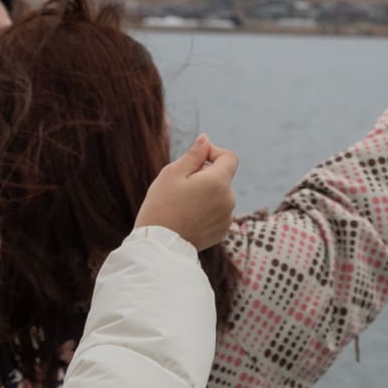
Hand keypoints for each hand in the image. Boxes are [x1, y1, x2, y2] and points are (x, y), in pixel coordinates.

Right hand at [134, 134, 238, 249]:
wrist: (158, 248)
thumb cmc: (161, 206)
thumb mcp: (172, 173)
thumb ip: (194, 154)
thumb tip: (206, 139)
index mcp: (219, 182)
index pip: (229, 157)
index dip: (214, 153)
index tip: (196, 160)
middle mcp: (228, 200)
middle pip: (222, 177)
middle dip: (204, 176)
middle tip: (179, 187)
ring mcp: (226, 218)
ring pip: (218, 196)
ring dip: (205, 194)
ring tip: (181, 205)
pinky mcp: (221, 233)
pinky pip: (217, 213)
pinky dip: (206, 211)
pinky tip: (187, 219)